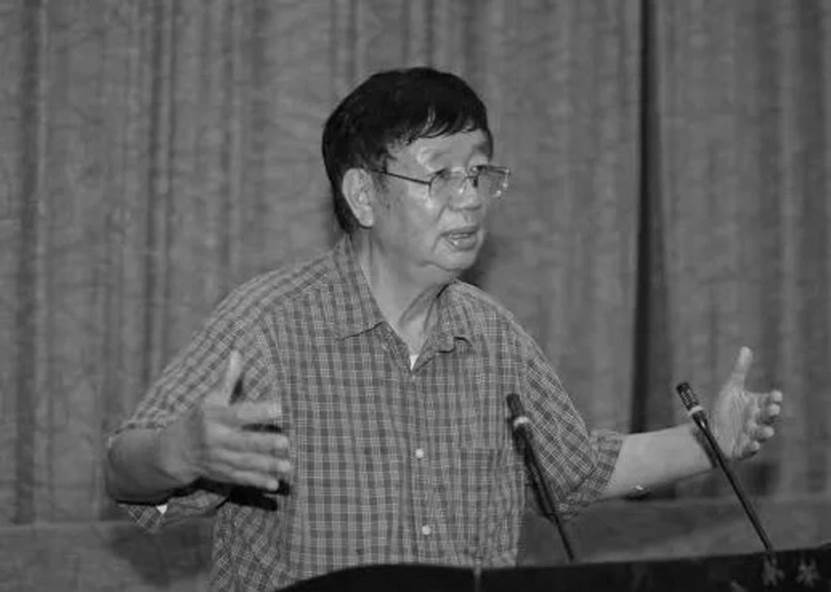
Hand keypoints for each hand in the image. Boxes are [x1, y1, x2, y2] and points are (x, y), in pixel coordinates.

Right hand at [163, 351, 289, 490]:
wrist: (173, 452)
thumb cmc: (198, 419)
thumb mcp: (210, 399)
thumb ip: (227, 379)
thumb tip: (237, 351)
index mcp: (215, 418)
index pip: (239, 414)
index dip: (259, 411)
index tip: (280, 409)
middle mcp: (216, 440)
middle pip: (243, 442)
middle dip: (264, 444)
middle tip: (286, 442)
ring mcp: (219, 459)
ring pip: (245, 464)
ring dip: (267, 466)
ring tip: (287, 467)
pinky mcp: (222, 474)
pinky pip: (241, 479)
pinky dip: (257, 483)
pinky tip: (275, 485)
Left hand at [711, 346, 782, 459]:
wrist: (708, 431)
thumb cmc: (723, 410)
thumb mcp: (730, 389)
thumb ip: (740, 371)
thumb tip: (746, 349)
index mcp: (756, 406)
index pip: (768, 400)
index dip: (773, 399)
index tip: (775, 395)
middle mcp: (757, 420)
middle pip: (767, 417)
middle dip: (771, 413)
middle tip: (773, 408)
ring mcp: (751, 435)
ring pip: (762, 434)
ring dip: (765, 432)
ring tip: (767, 430)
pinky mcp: (742, 449)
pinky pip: (749, 449)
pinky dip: (752, 447)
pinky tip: (753, 444)